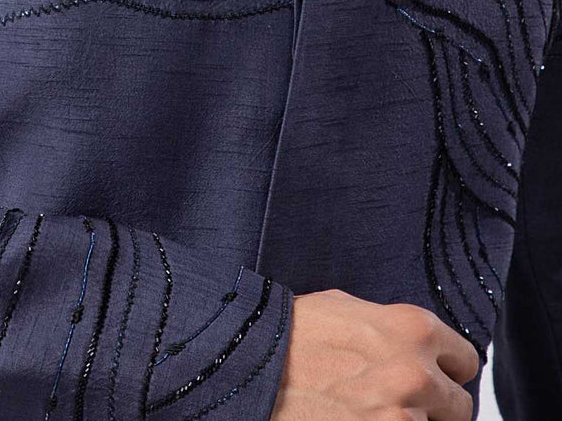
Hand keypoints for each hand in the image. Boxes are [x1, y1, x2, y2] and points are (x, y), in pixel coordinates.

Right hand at [270, 288, 479, 420]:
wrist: (253, 369)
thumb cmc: (293, 333)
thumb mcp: (348, 309)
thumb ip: (392, 327)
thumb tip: (416, 344)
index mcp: (413, 328)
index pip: (466, 359)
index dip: (447, 367)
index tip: (433, 373)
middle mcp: (416, 373)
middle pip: (459, 406)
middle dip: (435, 404)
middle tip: (400, 399)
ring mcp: (401, 417)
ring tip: (375, 410)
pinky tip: (363, 419)